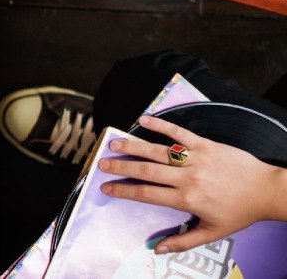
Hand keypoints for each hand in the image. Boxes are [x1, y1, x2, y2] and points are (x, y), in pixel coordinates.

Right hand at [99, 114, 284, 253]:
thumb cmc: (239, 212)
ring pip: (158, 151)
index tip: (106, 188)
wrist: (266, 191)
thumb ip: (183, 240)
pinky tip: (143, 120)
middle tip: (102, 163)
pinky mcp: (205, 145)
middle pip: (146, 170)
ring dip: (134, 146)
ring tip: (114, 143)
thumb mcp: (212, 232)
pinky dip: (161, 125)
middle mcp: (187, 178)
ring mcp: (196, 159)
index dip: (124, 190)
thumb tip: (158, 249)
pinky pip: (179, 133)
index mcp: (186, 199)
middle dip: (121, 167)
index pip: (147, 194)